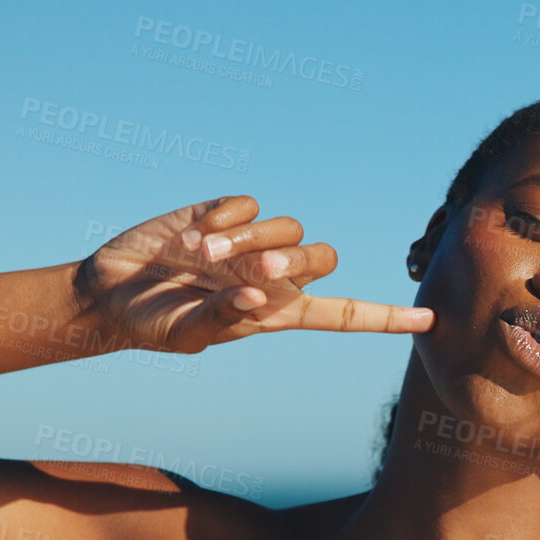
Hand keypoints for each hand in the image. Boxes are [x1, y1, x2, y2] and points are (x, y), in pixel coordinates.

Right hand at [72, 195, 433, 353]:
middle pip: (322, 258)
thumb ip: (222, 319)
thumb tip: (260, 298)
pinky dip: (224, 220)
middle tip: (254, 272)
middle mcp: (272, 276)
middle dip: (294, 262)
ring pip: (287, 228)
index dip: (385, 317)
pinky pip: (248, 205)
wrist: (109, 293)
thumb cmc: (151, 325)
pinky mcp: (224, 214)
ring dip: (249, 242)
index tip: (430, 320)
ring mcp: (251, 242)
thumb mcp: (186, 334)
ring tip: (200, 259)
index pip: (343, 315)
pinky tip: (192, 237)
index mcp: (276, 314)